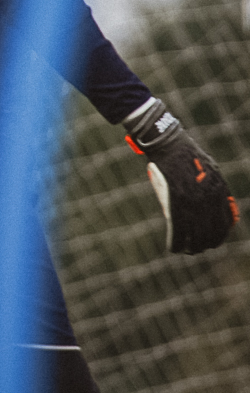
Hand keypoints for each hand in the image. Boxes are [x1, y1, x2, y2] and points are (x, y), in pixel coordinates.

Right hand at [123, 97, 237, 254]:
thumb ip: (213, 187)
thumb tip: (218, 205)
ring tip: (185, 251)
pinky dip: (176, 241)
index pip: (226, 221)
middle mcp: (210, 197)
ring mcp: (193, 199)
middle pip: (212, 231)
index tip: (212, 241)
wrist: (166, 141)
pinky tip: (173, 248)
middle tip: (196, 249)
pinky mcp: (175, 199)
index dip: (220, 235)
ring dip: (191, 246)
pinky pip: (177, 227)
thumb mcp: (208, 167)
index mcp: (219, 189)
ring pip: (195, 233)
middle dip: (205, 244)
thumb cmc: (184, 152)